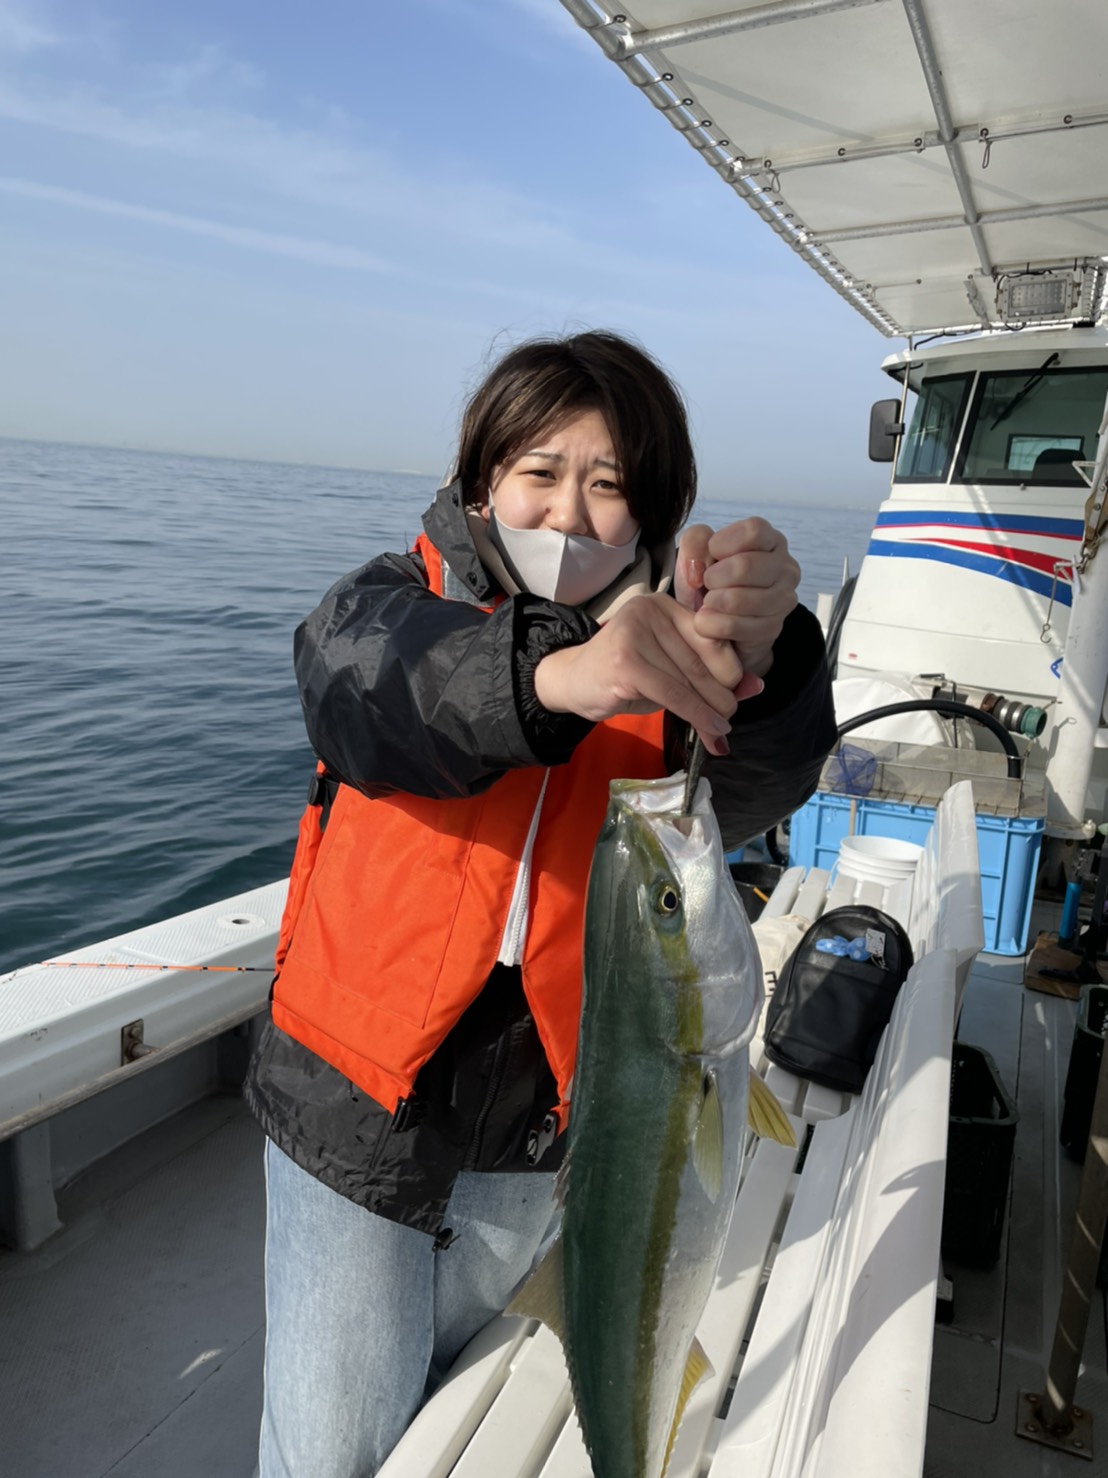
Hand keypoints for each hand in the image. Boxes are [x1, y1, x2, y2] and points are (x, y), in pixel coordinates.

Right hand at [533, 594, 742, 755]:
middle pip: (702, 659)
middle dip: (722, 696)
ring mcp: (635, 633)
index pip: (712, 637)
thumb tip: (757, 686)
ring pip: (689, 680)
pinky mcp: (625, 661)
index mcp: (666, 605)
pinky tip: (707, 731)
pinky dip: (695, 715)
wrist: (573, 683)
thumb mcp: (672, 670)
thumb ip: (712, 674)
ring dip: (710, 712)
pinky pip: (673, 693)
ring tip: (720, 731)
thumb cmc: (625, 676)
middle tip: (729, 721)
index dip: (730, 670)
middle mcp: (650, 610)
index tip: (737, 697)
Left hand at [675, 518, 798, 678]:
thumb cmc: (710, 580)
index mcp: (770, 540)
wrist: (714, 618)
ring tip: (706, 602)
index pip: (754, 531)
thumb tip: (701, 557)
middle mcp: (785, 567)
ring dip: (712, 602)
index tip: (712, 552)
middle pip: (745, 566)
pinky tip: (708, 621)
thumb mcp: (697, 553)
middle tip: (706, 584)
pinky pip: (736, 626)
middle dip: (713, 577)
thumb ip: (695, 541)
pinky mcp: (773, 628)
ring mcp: (783, 599)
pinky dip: (713, 625)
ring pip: (740, 599)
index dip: (724, 542)